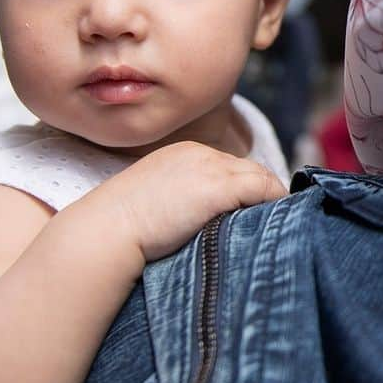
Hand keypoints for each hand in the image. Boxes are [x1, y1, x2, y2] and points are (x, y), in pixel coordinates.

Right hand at [97, 141, 286, 263]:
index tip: (250, 210)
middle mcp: (200, 153)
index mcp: (183, 154)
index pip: (228, 165)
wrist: (107, 229)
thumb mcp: (153, 201)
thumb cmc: (120, 226)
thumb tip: (202, 220)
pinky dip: (273, 202)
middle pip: (248, 167)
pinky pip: (264, 188)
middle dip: (260, 192)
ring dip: (269, 200)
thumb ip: (181, 200)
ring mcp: (211, 167)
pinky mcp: (221, 186)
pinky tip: (275, 222)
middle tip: (271, 218)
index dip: (243, 188)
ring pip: (260, 176)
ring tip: (276, 224)